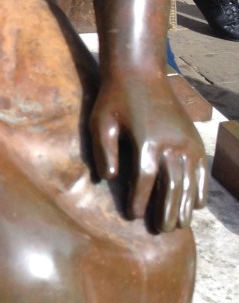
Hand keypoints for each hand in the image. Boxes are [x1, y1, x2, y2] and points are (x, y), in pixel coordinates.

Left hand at [89, 74, 207, 232]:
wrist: (141, 71)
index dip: (140, 200)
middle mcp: (171, 143)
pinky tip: (198, 204)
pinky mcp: (194, 138)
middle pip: (173, 185)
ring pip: (190, 180)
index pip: (145, 180)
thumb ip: (104, 151)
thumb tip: (110, 179)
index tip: (134, 216)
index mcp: (147, 140)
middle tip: (162, 231)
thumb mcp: (100, 121)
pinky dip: (201, 187)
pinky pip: (202, 169)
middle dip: (167, 210)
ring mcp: (186, 141)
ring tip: (180, 225)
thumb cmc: (115, 98)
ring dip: (185, 205)